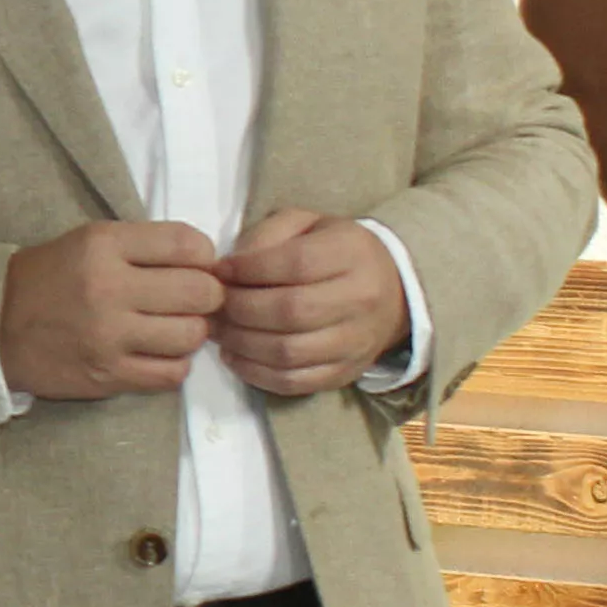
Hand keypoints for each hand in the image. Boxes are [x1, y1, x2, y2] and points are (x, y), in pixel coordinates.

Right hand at [0, 219, 227, 402]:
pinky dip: (175, 364)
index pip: (188, 244)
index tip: (195, 266)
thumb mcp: (88, 241)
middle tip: (193, 300)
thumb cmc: (48, 278)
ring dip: (191, 332)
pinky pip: (171, 373)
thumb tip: (207, 264)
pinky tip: (158, 353)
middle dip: (207, 295)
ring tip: (172, 328)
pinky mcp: (107, 375)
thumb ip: (144, 246)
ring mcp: (109, 336)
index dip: (204, 256)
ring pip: (191, 335)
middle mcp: (108, 288)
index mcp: (103, 245)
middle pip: (200, 292)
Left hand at [213, 211, 408, 400]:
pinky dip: (256, 374)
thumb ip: (269, 234)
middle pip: (290, 310)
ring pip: (289, 351)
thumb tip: (230, 268)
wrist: (392, 293)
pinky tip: (234, 357)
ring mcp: (356, 342)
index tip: (221, 271)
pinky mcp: (345, 373)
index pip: (296, 263)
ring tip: (219, 330)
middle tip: (214, 304)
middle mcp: (361, 299)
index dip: (250, 269)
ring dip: (241, 343)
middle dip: (240, 308)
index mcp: (352, 253)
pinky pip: (295, 382)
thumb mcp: (307, 224)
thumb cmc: (336, 252)